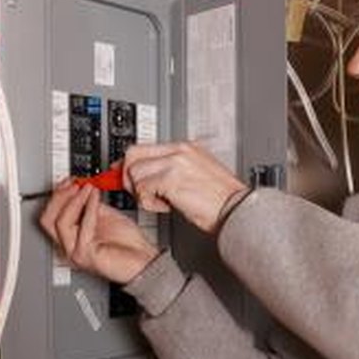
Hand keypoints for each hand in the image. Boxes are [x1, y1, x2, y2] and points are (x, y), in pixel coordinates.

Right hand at [39, 181, 158, 283]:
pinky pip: (82, 226)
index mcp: (71, 239)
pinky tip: (95, 197)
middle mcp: (69, 247)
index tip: (70, 180)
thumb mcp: (104, 216)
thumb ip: (89, 205)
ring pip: (60, 222)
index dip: (57, 195)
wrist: (143, 261)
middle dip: (59, 196)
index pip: (50, 216)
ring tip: (87, 188)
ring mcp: (75, 252)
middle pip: (48, 219)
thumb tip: (81, 188)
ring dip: (74, 199)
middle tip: (74, 183)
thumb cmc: (128, 245)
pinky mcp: (85, 255)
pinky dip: (88, 207)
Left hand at [123, 142, 247, 233]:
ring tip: (161, 202)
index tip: (123, 175)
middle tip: (138, 193)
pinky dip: (149, 202)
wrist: (235, 210)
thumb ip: (172, 170)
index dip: (130, 164)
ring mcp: (175, 163)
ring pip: (135, 173)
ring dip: (142, 193)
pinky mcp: (171, 179)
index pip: (145, 147)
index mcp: (185, 148)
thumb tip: (149, 176)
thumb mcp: (197, 175)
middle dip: (128, 176)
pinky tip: (166, 206)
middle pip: (133, 154)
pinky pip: (143, 188)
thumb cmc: (221, 200)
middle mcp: (179, 151)